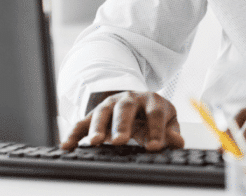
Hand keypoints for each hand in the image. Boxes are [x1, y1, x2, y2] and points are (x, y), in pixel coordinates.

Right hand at [61, 91, 184, 151]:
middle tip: (121, 140)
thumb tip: (178, 142)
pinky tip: (67, 145)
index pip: (155, 113)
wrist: (136, 103)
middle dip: (122, 123)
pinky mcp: (95, 114)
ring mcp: (111, 104)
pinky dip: (74, 133)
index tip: (155, 147)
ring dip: (98, 126)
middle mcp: (130, 98)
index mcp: (151, 100)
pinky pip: (83, 122)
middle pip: (126, 107)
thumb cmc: (152, 116)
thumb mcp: (166, 121)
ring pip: (103, 111)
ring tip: (95, 142)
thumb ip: (170, 132)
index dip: (156, 130)